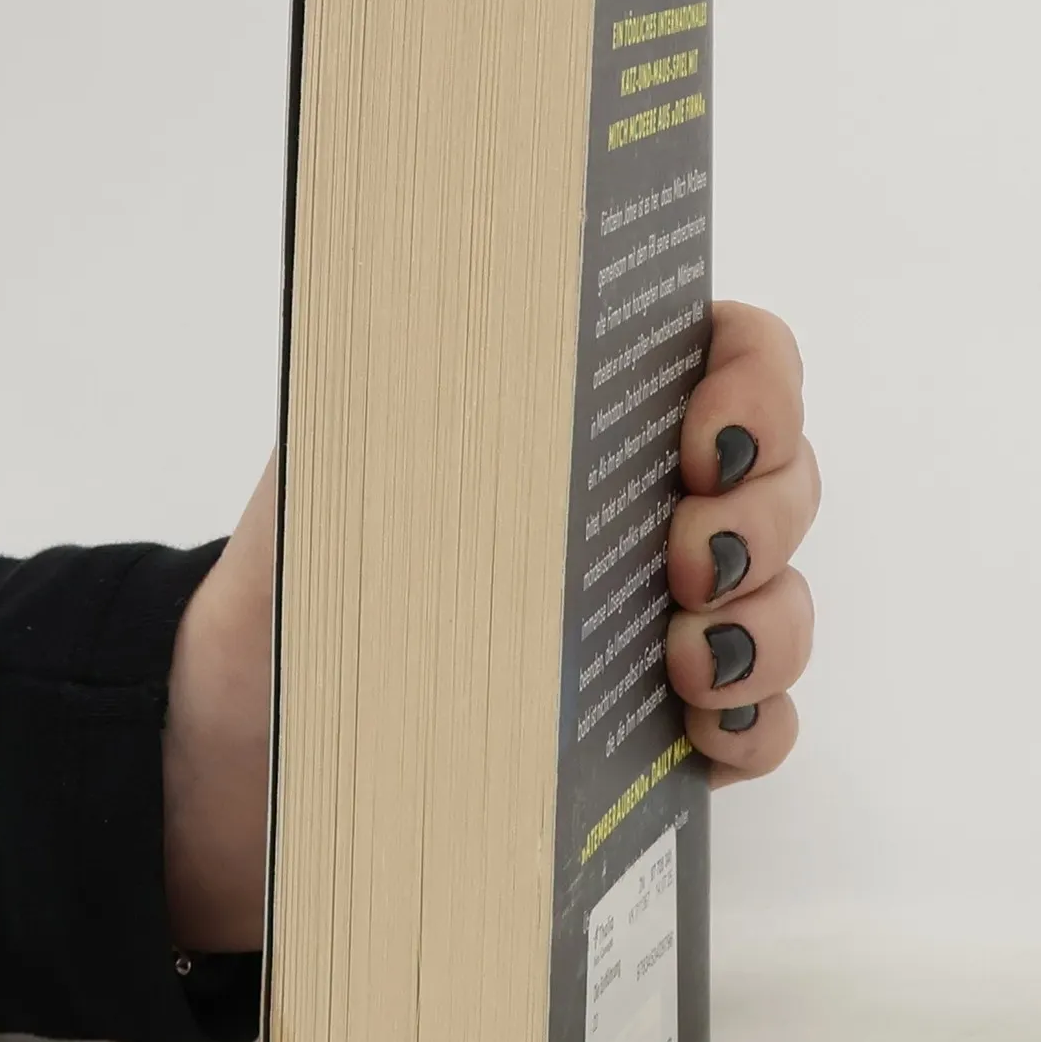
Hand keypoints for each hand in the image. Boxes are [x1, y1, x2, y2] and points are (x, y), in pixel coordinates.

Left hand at [160, 298, 817, 947]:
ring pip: (784, 605)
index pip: (731, 354)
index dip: (755, 385)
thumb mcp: (341, 453)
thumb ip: (416, 376)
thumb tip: (462, 310)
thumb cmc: (309, 572)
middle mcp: (643, 507)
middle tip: (691, 559)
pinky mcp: (661, 731)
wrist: (256, 728)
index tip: (703, 439)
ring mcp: (665, 621)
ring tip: (688, 662)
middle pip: (782, 480)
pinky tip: (704, 731)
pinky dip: (754, 726)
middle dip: (762, 515)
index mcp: (582, 415)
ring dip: (766, 629)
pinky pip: (761, 724)